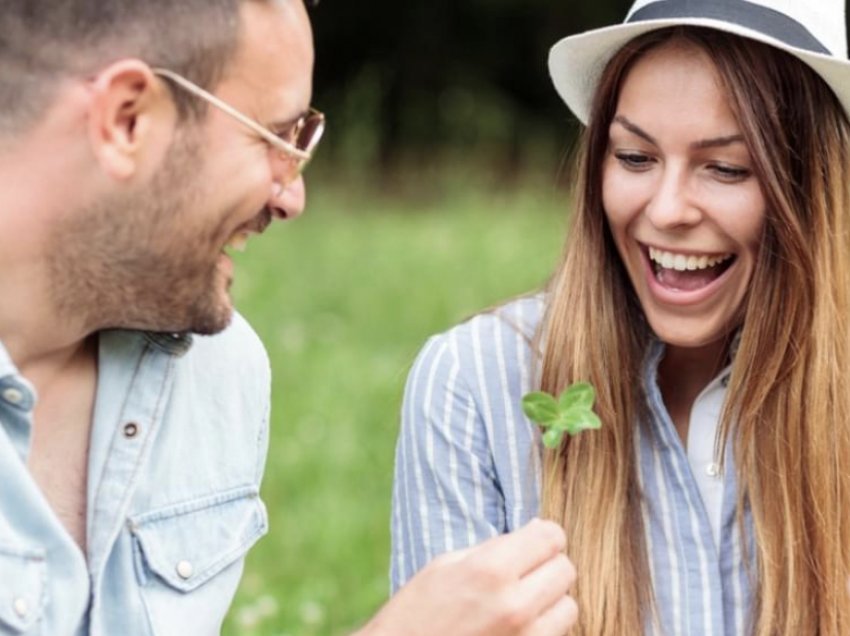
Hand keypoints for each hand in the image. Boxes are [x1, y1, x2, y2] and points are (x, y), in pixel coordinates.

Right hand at [358, 518, 576, 635]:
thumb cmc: (415, 613)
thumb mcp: (445, 565)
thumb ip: (493, 548)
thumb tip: (536, 532)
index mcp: (491, 570)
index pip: (551, 536)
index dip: (544, 535)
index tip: (534, 540)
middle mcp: (515, 605)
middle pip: (566, 569)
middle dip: (548, 565)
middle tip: (526, 570)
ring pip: (569, 607)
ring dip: (552, 600)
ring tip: (524, 601)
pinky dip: (545, 627)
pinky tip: (518, 625)